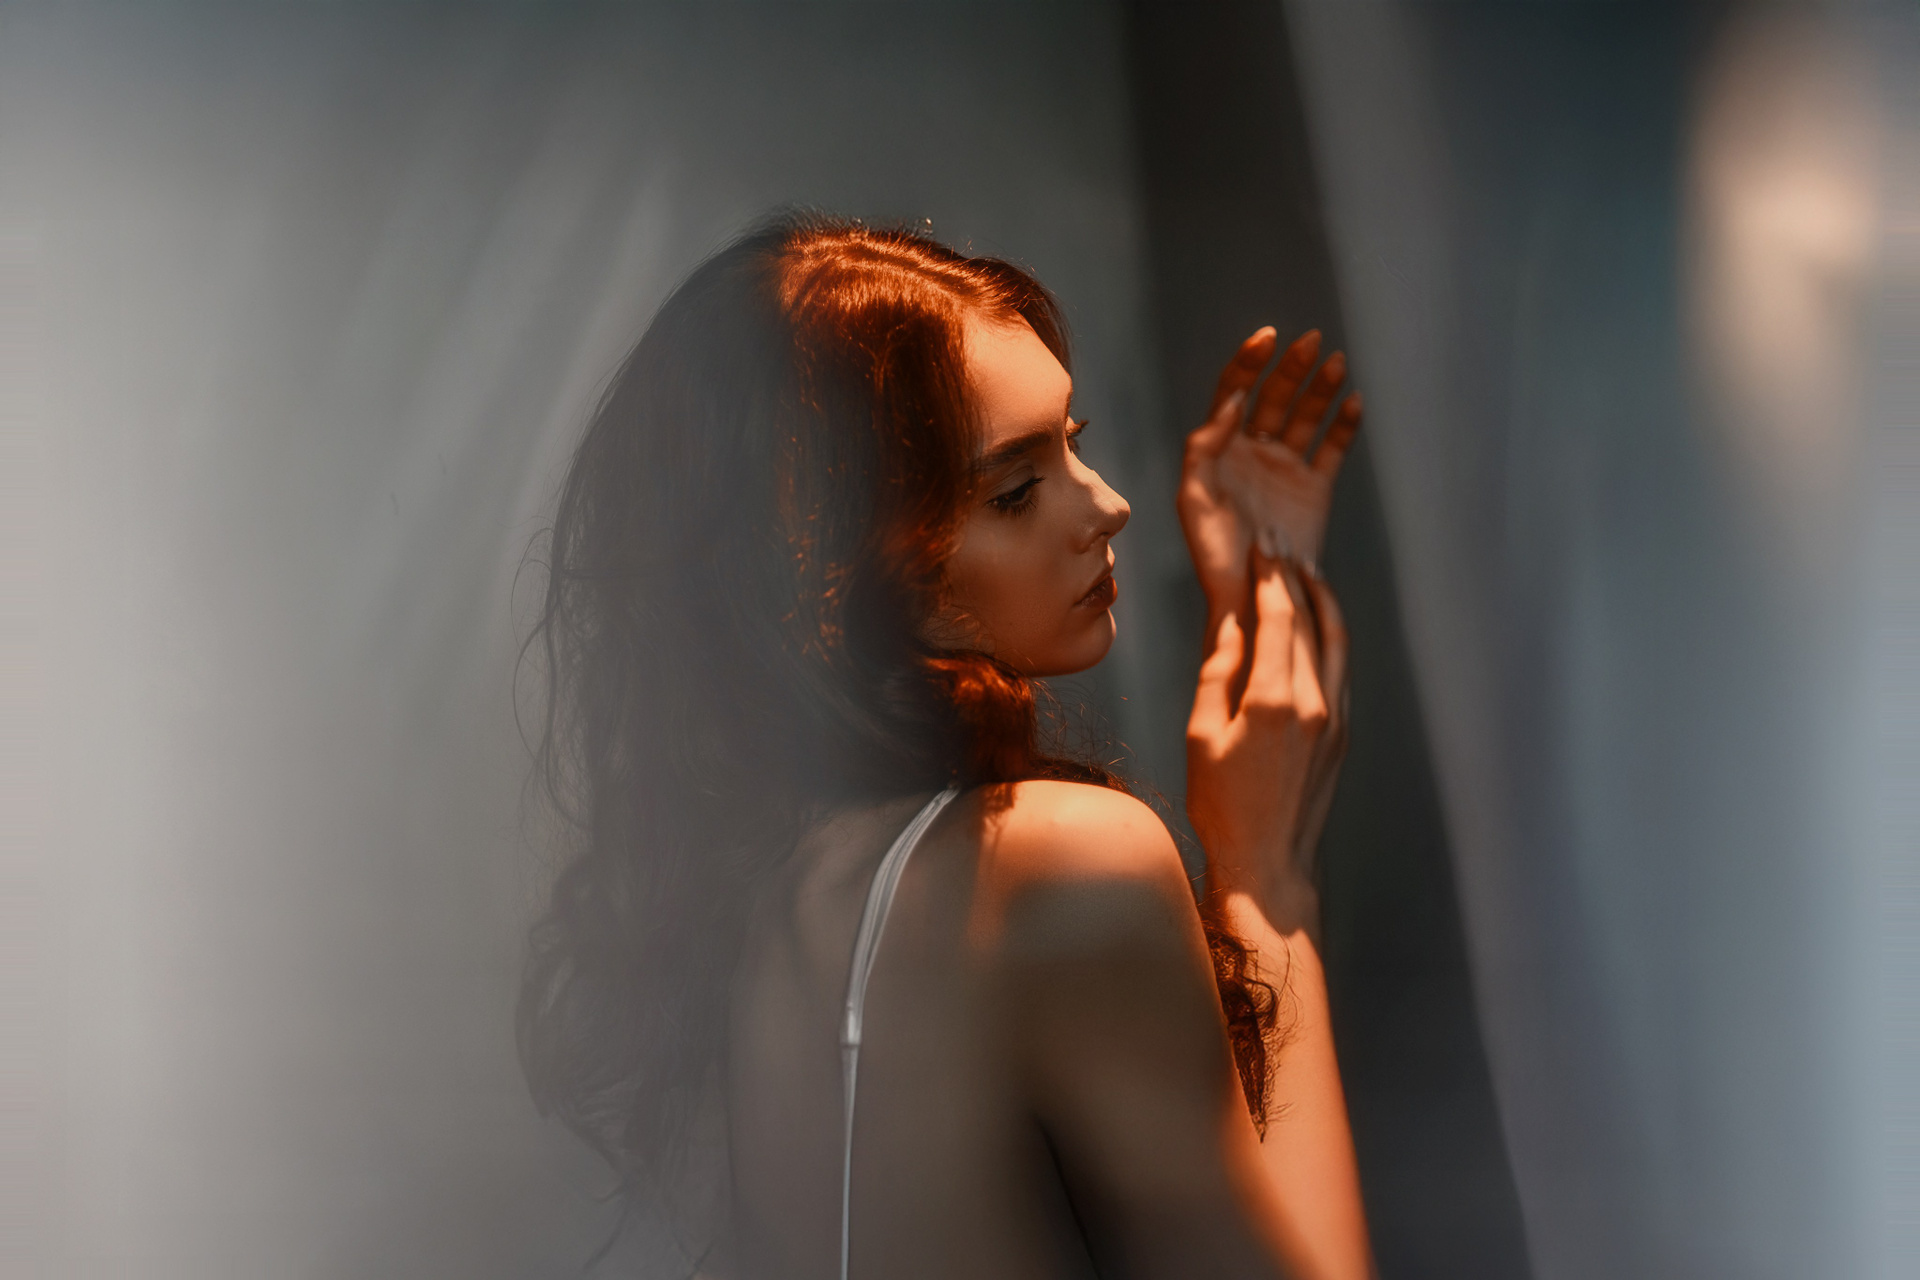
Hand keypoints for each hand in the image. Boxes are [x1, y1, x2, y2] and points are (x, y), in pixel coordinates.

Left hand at [1177, 329, 1361, 625]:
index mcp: (1221, 449)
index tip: (1269, 337)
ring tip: (1336, 363)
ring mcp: (1286, 468)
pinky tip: (1354, 402)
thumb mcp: (1194, 496)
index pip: (1235, 391)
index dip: (1250, 361)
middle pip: (1274, 396)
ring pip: (1306, 416)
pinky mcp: (1315, 489)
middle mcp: (1253, 452)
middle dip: (1292, 367)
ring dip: (1321, 388)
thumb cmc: (1212, 552)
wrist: (1250, 594)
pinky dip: (1345, 424)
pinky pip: (1332, 448)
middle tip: (1312, 343)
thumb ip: (1205, 445)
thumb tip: (1233, 399)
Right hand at [1185, 553, 1349, 935]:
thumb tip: (1230, 621)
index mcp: (1275, 699)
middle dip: (1292, 577)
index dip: (1269, 577)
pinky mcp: (1341, 734)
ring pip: (1335, 641)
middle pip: (1310, 621)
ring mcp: (1335, 718)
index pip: (1279, 617)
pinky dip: (1329, 635)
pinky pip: (1339, 669)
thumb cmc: (1223, 807)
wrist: (1269, 865)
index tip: (1261, 547)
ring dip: (1321, 601)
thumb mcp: (1202, 734)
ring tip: (1304, 571)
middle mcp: (1316, 702)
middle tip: (1278, 546)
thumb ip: (1219, 671)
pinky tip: (1317, 624)